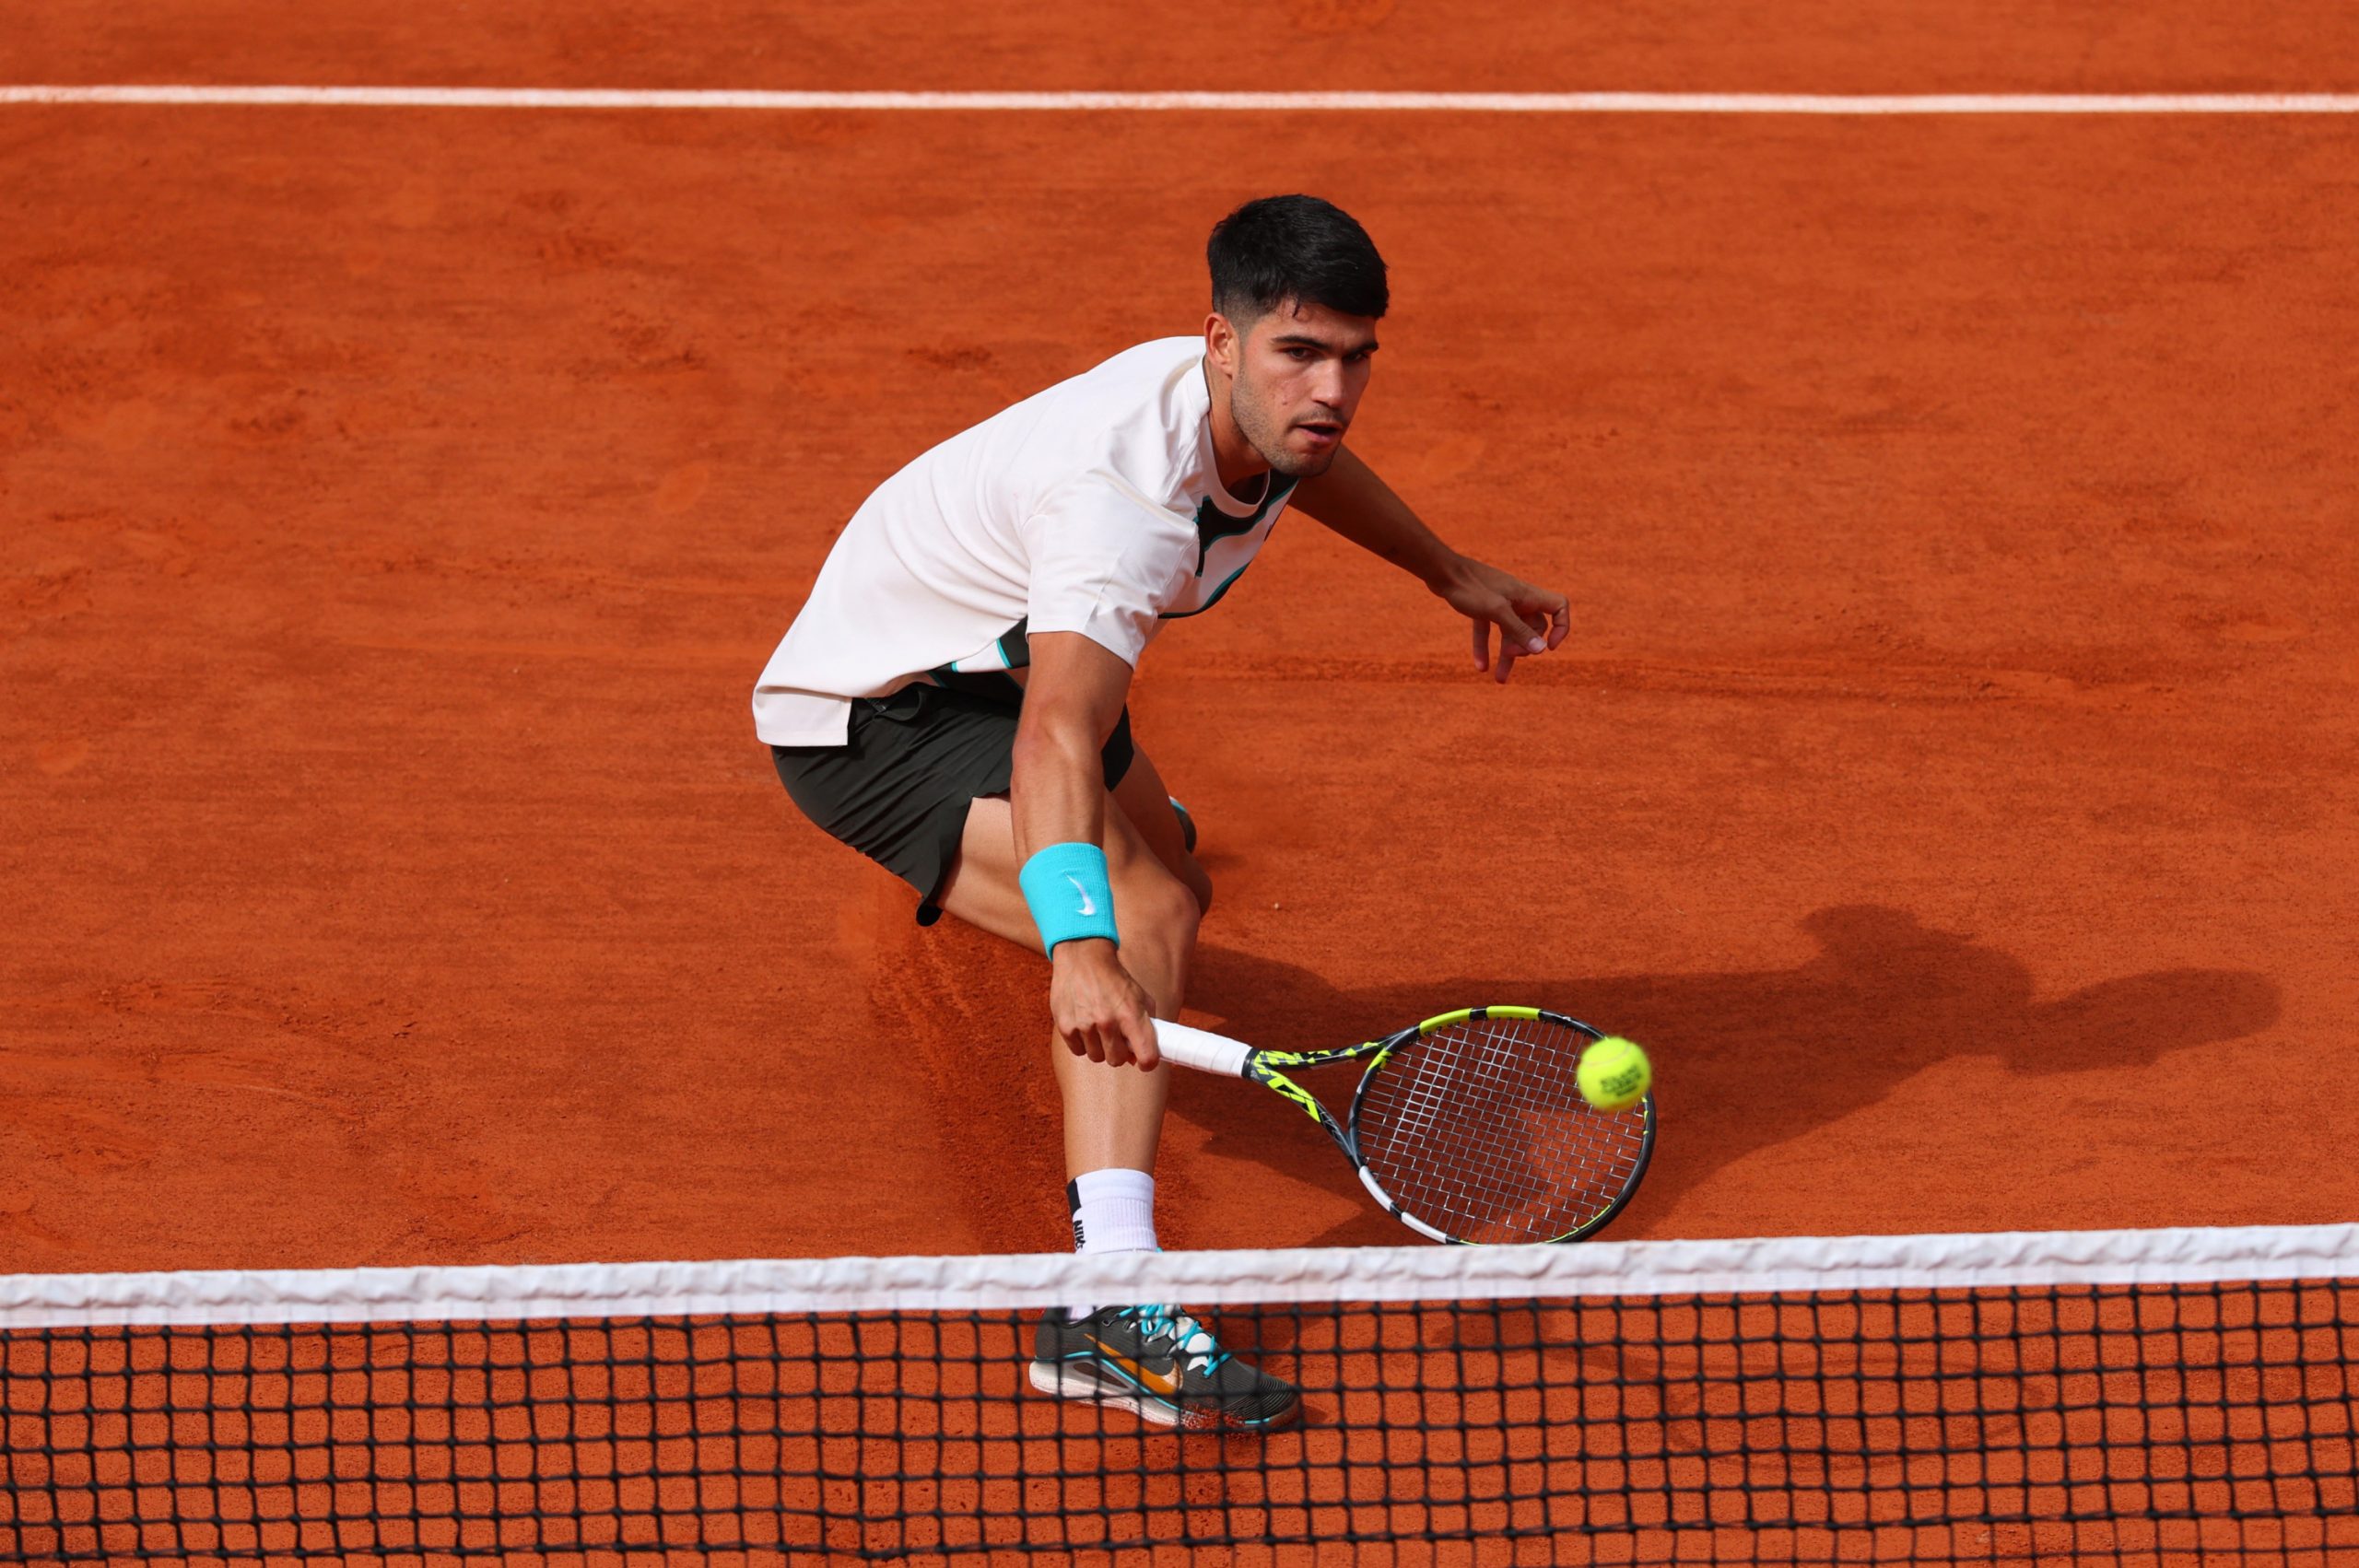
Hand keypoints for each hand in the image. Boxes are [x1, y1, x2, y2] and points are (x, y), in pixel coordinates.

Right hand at [1049, 940, 1162, 1068]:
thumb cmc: (1115, 980)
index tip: (1144, 1059)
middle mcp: (1108, 1021)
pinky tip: (1084, 1024)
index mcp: (1131, 1014)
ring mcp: (1084, 1025)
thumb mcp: (1139, 996)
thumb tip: (1139, 1057)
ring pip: (1097, 1057)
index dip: (1148, 1062)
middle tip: (1116, 1037)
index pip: (1147, 1057)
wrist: (1083, 957)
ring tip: (1098, 1026)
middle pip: (1117, 1061)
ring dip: (1099, 1046)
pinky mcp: (1065, 1026)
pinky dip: (1082, 1042)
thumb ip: (1146, 1026)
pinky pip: (1078, 1050)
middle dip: (1119, 1052)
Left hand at [1434, 556, 1571, 683]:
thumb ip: (1518, 630)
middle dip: (1525, 646)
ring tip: (1499, 681)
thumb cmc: (1470, 587)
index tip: (1549, 646)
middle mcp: (1518, 599)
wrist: (1441, 571)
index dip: (1561, 627)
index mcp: (1527, 595)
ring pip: (1510, 633)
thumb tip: (1540, 650)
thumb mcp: (1496, 611)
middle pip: (1533, 627)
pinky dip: (1485, 647)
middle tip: (1511, 655)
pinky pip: (1489, 631)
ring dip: (1506, 656)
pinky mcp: (1482, 608)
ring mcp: (1500, 603)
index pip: (1559, 606)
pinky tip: (1480, 666)